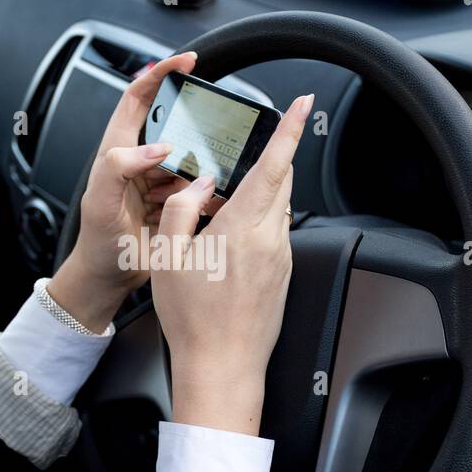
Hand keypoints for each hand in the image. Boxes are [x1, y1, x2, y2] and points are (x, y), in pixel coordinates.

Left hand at [50, 52, 201, 331]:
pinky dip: (208, 188)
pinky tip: (214, 196)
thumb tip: (156, 147)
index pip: (138, 97)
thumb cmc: (97, 243)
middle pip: (172, 124)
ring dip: (202, 161)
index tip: (187, 62)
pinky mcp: (174, 200)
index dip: (160, 73)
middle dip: (193, 122)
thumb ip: (118, 167)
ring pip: (189, 155)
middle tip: (214, 124)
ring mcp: (158, 180)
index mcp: (118, 151)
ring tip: (210, 172)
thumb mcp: (100, 202)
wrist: (109, 280)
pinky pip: (197, 184)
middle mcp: (140, 160)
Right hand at [150, 92, 314, 435]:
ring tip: (224, 205)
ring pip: (278, 208)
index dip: (290, 130)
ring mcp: (282, 258)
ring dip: (260, 193)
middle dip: (272, 158)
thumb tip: (199, 182)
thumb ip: (183, 209)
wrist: (223, 367)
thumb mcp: (169, 258)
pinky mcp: (283, 275)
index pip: (275, 165)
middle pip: (281, 181)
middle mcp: (271, 240)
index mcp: (243, 228)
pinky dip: (258, 221)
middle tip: (253, 147)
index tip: (302, 104)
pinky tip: (230, 238)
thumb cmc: (193, 320)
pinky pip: (274, 233)